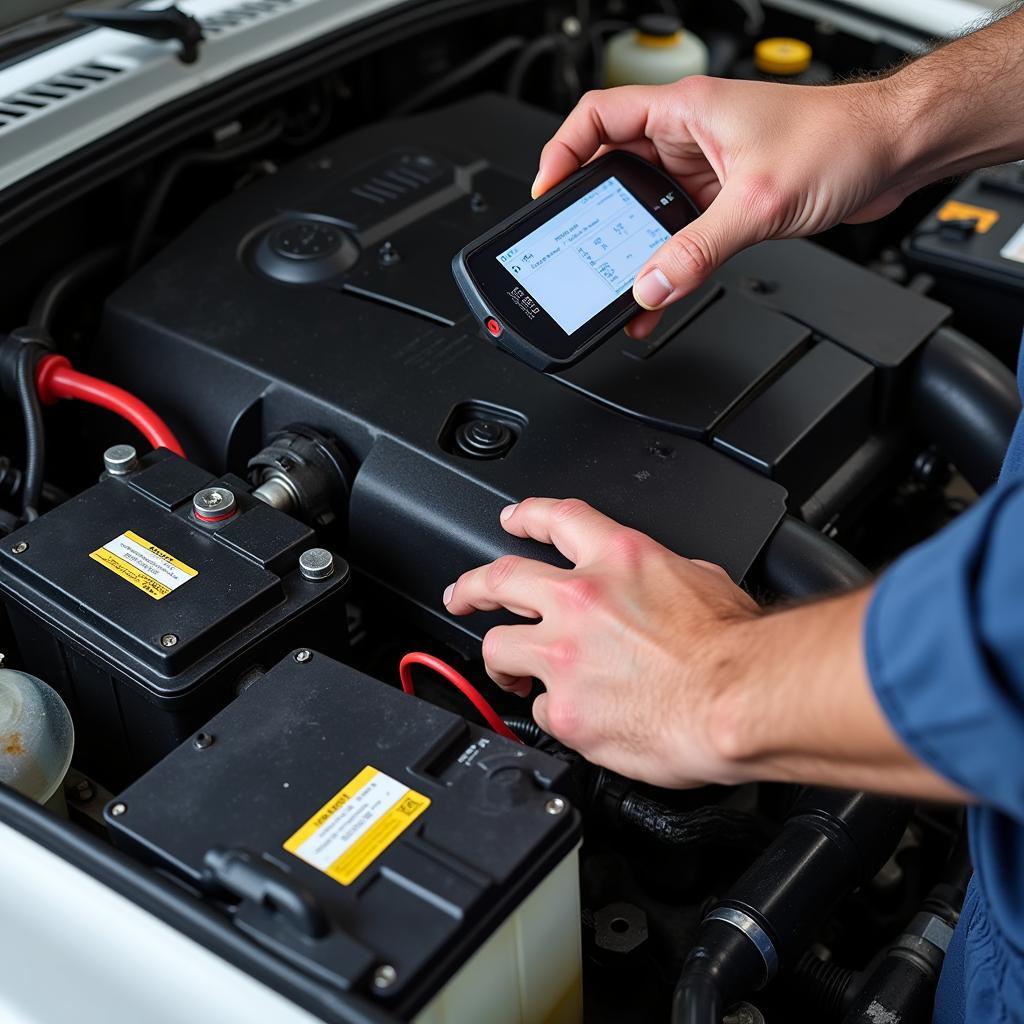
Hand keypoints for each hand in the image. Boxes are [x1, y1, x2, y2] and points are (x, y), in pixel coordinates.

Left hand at [442, 497, 760, 786]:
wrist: (738, 702)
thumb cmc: (734, 648)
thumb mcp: (703, 580)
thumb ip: (662, 576)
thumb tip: (657, 587)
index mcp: (618, 559)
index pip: (556, 519)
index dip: (526, 516)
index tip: (512, 521)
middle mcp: (580, 600)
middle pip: (499, 577)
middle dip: (472, 586)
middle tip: (462, 595)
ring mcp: (563, 654)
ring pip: (498, 647)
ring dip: (499, 659)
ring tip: (506, 673)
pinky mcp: (564, 709)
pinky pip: (539, 709)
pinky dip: (554, 713)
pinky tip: (573, 718)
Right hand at [532, 77, 908, 337]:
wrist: (895, 152)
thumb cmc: (841, 139)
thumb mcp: (758, 201)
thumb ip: (698, 249)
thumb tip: (651, 285)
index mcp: (685, 110)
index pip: (597, 117)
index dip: (563, 152)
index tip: (547, 191)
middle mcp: (690, 137)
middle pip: (615, 170)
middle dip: (593, 211)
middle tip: (574, 247)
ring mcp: (706, 171)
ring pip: (647, 210)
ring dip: (631, 246)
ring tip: (613, 283)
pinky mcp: (726, 201)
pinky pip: (680, 235)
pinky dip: (667, 264)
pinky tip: (659, 294)